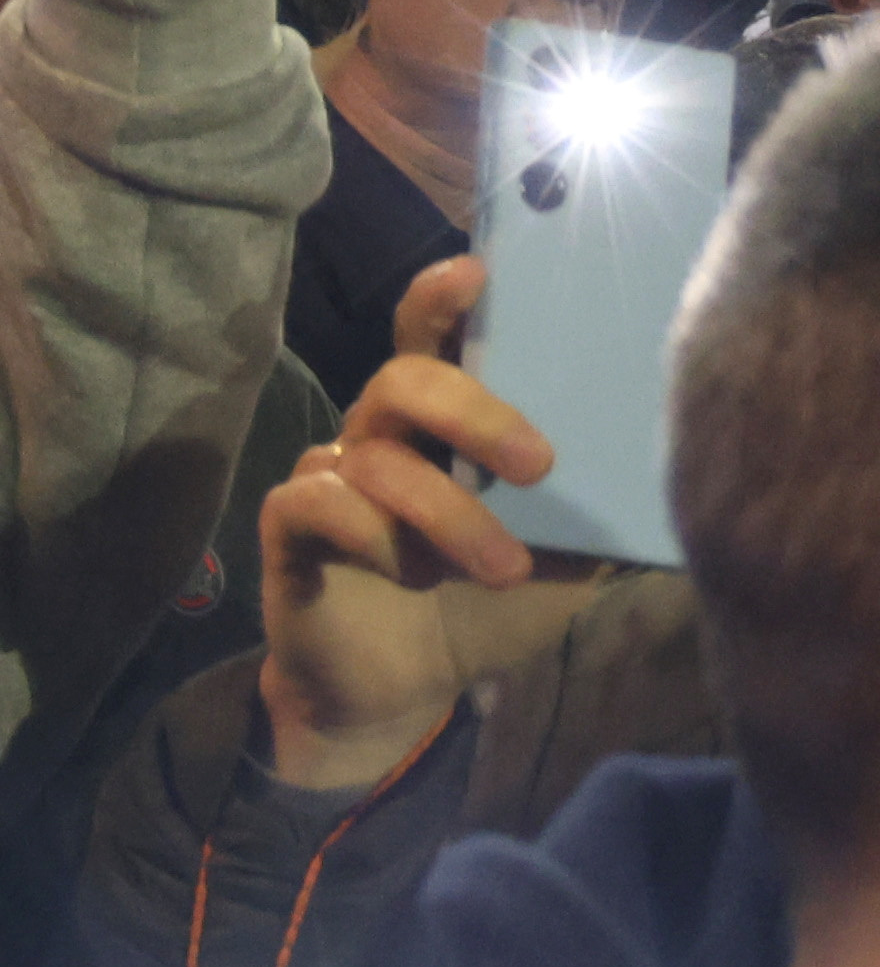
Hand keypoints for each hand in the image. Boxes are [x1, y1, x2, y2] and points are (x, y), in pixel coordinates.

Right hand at [255, 256, 612, 788]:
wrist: (402, 693)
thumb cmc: (485, 611)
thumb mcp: (568, 562)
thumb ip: (597, 508)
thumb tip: (675, 466)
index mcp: (441, 429)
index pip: (431, 339)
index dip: (441, 299)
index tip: (478, 273)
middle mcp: (380, 436)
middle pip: (403, 377)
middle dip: (474, 411)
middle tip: (537, 467)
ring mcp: (330, 481)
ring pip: (374, 455)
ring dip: (446, 511)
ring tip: (502, 570)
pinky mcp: (290, 531)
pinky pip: (314, 503)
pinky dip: (371, 534)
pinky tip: (407, 573)